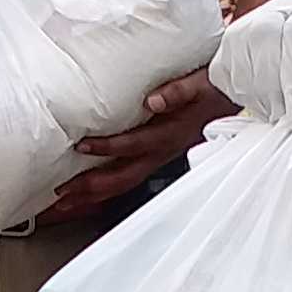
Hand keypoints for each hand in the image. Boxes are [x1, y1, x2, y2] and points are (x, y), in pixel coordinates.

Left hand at [46, 65, 220, 221]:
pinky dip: (104, 193)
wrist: (232, 96)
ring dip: (92, 198)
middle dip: (89, 189)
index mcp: (169, 134)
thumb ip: (178, 91)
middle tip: (59, 195)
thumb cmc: (212, 88)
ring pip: (122, 185)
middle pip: (122, 178)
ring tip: (63, 207)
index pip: (133, 144)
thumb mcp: (199, 83)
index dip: (108, 147)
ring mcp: (159, 159)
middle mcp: (162, 152)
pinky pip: (127, 181)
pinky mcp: (157, 159)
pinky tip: (87, 197)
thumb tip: (154, 101)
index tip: (81, 146)